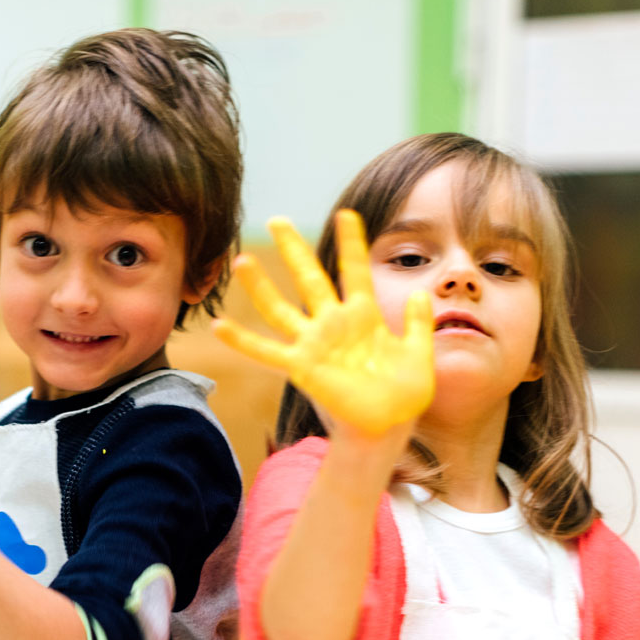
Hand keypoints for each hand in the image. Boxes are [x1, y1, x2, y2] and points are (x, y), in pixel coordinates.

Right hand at [213, 210, 434, 438]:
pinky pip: (266, 352)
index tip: (347, 214)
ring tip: (243, 261)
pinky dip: (242, 340)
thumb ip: (417, 323)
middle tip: (277, 219)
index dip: (351, 243)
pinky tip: (218, 326)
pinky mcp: (301, 367)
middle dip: (294, 249)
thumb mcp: (420, 353)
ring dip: (261, 286)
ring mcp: (314, 344)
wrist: (390, 426)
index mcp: (363, 317)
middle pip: (310, 278)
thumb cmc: (405, 394)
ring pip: (281, 309)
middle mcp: (334, 325)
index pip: (355, 271)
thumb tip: (421, 293)